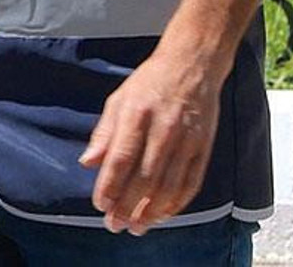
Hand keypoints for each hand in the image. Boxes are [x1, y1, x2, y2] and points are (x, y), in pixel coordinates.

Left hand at [79, 46, 223, 235]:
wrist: (192, 65)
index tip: (100, 205)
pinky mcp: (204, 147)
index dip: (109, 185)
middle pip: (144, 178)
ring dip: (151, 211)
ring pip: (169, 186)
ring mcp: (187, 140)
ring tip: (137, 227)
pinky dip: (177, 203)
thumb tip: (88, 163)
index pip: (120, 158)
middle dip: (128, 206)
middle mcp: (163, 130)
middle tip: (115, 224)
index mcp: (136, 115)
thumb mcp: (118, 100)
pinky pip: (191, 183)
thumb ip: (104, 134)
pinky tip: (163, 214)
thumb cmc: (150, 83)